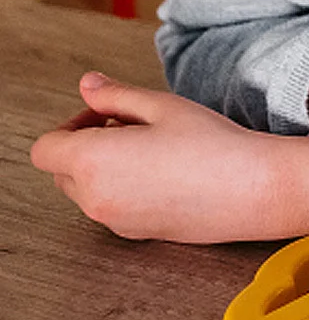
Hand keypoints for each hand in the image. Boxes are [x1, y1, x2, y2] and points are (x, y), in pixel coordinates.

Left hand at [30, 72, 308, 241]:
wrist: (251, 189)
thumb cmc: (211, 145)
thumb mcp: (163, 106)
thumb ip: (116, 96)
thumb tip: (89, 86)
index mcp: (92, 161)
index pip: (46, 147)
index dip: (70, 125)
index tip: (103, 114)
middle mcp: (94, 197)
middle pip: (62, 170)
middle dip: (86, 145)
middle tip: (131, 125)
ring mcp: (112, 220)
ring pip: (86, 190)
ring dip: (104, 167)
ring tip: (153, 148)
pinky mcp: (134, 233)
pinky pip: (110, 206)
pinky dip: (122, 188)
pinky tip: (165, 172)